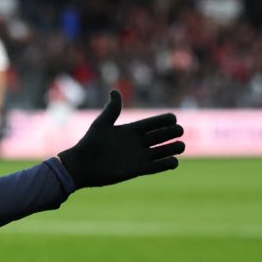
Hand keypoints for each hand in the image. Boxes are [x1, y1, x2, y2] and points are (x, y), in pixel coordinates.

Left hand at [58, 91, 183, 187]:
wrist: (81, 166)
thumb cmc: (89, 144)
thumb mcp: (101, 124)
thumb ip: (112, 109)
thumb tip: (115, 91)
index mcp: (130, 130)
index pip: (153, 123)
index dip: (164, 120)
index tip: (173, 118)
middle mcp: (136, 143)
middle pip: (161, 136)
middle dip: (172, 133)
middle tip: (178, 131)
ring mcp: (138, 157)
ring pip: (161, 151)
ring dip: (173, 148)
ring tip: (180, 146)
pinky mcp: (137, 170)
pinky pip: (156, 166)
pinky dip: (166, 164)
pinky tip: (174, 161)